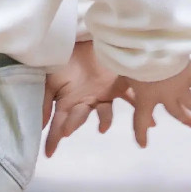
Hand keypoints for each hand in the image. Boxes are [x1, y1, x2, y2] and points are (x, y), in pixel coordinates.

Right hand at [42, 40, 154, 157]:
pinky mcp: (116, 85)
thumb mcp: (49, 80)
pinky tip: (150, 123)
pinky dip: (137, 108)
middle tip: (68, 129)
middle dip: (74, 123)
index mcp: (68, 102)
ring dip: (104, 120)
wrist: (78, 38)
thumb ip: (45, 102)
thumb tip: (40, 125)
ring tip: (103, 126)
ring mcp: (101, 94)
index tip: (48, 153)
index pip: (59, 124)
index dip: (53, 138)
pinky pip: (129, 98)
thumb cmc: (61, 59)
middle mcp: (85, 101)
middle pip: (79, 117)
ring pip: (104, 112)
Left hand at [121, 58, 190, 148]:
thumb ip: (120, 81)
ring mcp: (181, 88)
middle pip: (175, 111)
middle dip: (183, 118)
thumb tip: (113, 83)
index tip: (143, 145)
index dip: (141, 134)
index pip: (141, 121)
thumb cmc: (132, 59)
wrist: (150, 48)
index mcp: (146, 98)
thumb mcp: (120, 72)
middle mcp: (166, 97)